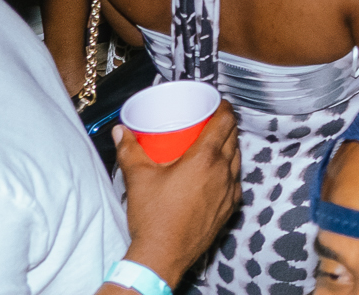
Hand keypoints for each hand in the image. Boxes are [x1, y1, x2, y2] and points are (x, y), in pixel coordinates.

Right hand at [115, 103, 241, 285]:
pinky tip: (215, 174)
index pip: (226, 122)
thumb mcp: (138, 177)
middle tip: (210, 121)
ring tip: (213, 145)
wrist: (161, 257)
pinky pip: (234, 181)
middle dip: (226, 125)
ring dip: (229, 147)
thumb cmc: (153, 219)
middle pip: (233, 137)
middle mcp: (223, 172)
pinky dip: (229, 171)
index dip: (224, 107)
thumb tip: (121, 132)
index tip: (218, 102)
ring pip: (237, 159)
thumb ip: (129, 150)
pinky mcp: (229, 208)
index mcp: (205, 159)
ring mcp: (229, 191)